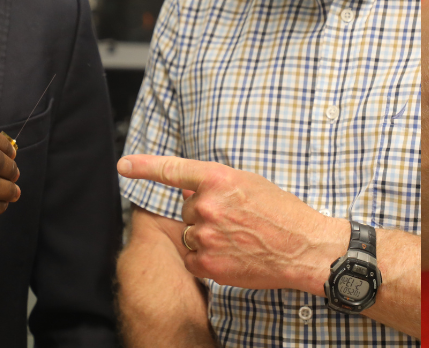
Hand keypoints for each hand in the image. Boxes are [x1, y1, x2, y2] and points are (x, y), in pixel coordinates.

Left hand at [117, 155, 342, 294]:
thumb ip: (216, 184)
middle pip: (186, 208)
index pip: (172, 170)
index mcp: (219, 179)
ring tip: (240, 238)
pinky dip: (207, 258)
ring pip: (189, 234)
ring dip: (207, 236)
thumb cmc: (283, 213)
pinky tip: (233, 255)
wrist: (304, 248)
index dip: (144, 166)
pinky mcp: (207, 263)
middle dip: (205, 212)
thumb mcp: (251, 184)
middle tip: (237, 219)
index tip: (123, 165)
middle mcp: (207, 206)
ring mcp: (205, 236)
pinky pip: (192, 258)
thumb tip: (187, 188)